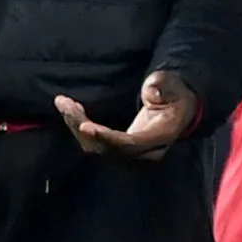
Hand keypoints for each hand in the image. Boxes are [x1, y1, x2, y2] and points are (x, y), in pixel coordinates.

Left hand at [55, 70, 196, 160]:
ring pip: (97, 148)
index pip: (130, 144)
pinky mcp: (120, 151)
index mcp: (160, 137)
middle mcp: (144, 153)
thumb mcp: (174, 86)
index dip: (107, 138)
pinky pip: (96, 145)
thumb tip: (151, 91)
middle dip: (82, 127)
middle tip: (65, 104)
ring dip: (76, 126)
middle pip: (107, 148)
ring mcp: (131, 155)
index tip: (85, 126)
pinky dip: (80, 129)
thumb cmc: (175, 95)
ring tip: (63, 103)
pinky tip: (72, 110)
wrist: (179, 111)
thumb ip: (164, 86)